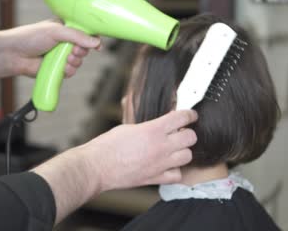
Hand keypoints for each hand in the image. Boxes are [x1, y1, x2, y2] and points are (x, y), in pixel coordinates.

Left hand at [0, 20, 100, 77]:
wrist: (14, 54)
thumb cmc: (30, 37)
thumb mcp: (56, 31)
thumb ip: (77, 35)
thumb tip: (96, 42)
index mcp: (65, 28)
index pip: (85, 32)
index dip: (92, 38)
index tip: (96, 45)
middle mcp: (64, 42)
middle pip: (84, 48)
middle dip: (82, 52)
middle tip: (73, 51)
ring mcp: (61, 56)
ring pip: (79, 61)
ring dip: (75, 62)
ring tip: (66, 60)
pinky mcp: (57, 69)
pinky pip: (71, 72)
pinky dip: (68, 71)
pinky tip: (61, 68)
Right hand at [81, 110, 197, 191]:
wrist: (96, 167)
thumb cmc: (106, 146)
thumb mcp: (125, 125)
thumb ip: (141, 120)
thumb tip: (141, 108)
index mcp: (153, 130)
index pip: (182, 118)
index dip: (189, 115)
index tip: (190, 116)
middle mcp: (160, 147)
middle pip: (190, 138)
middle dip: (187, 133)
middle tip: (180, 133)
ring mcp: (159, 164)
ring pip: (187, 156)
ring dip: (183, 151)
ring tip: (174, 149)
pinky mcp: (154, 178)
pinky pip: (177, 175)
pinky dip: (175, 170)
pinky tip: (167, 166)